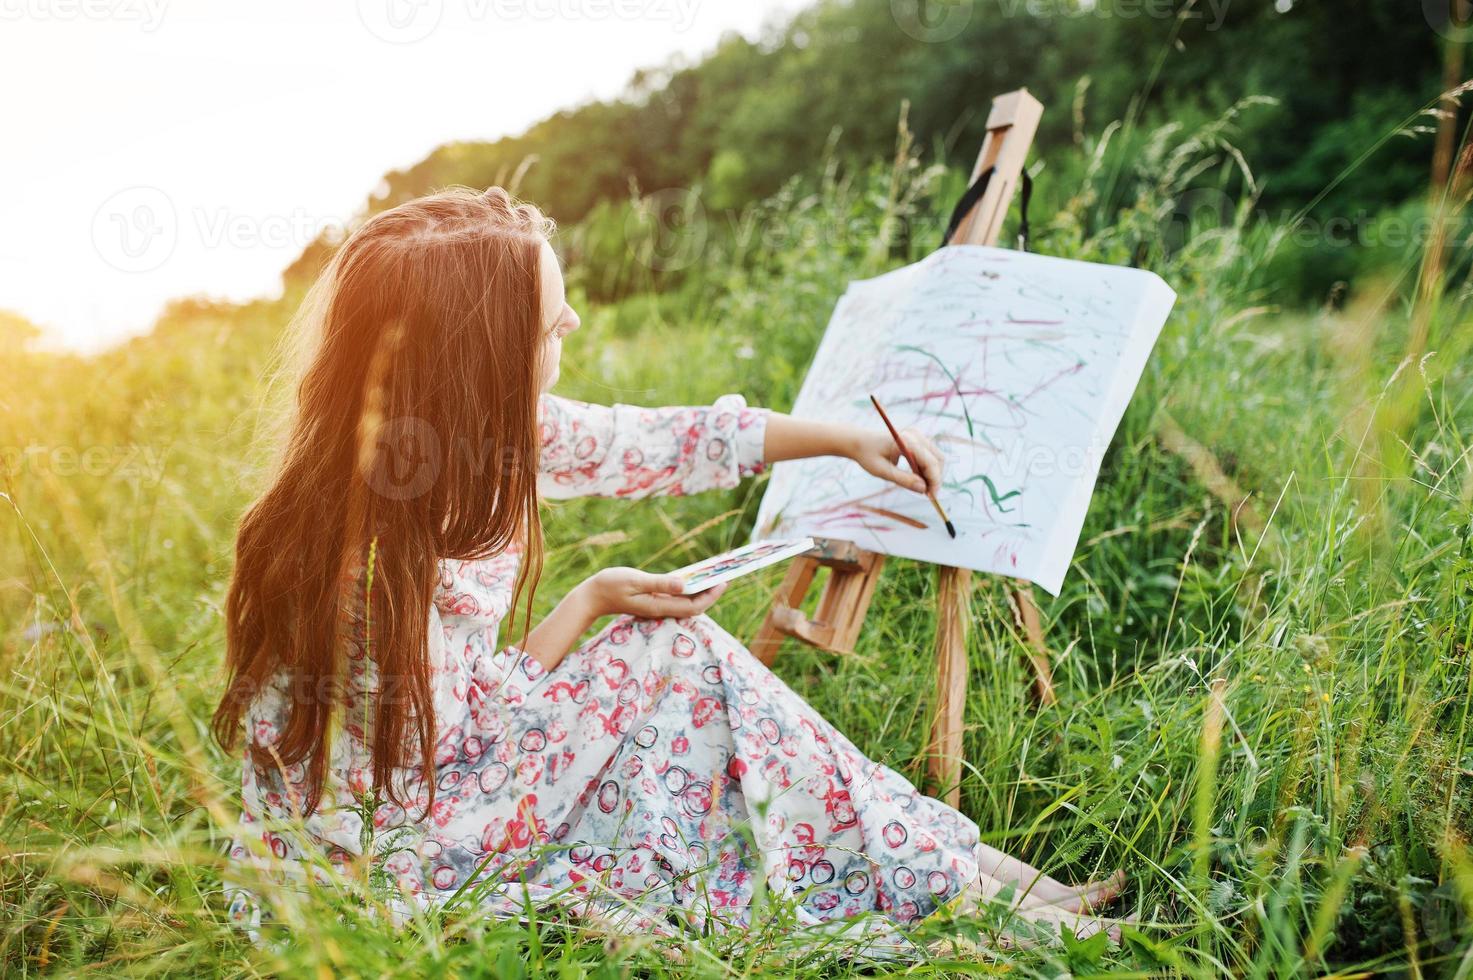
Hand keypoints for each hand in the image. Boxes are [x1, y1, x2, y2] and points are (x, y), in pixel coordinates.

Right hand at [577, 567, 728, 620]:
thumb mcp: (635, 580)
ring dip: (701, 591)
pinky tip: (694, 577)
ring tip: (714, 575)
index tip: (723, 582)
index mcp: (659, 606)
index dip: (711, 596)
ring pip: (687, 602)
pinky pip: (677, 597)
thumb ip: (659, 583)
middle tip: (725, 575)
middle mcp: (661, 609)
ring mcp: (658, 606)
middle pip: (694, 606)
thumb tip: (684, 584)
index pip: (693, 606)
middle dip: (711, 593)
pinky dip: (689, 589)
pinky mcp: (654, 600)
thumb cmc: (611, 585)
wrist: (593, 596)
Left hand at [850, 426, 944, 494]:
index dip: (934, 480)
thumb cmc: (868, 455)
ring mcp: (917, 436)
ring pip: (936, 457)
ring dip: (932, 474)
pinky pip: (929, 455)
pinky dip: (927, 468)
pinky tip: (918, 479)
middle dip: (935, 478)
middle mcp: (915, 435)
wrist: (859, 442)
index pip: (930, 462)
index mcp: (907, 441)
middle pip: (937, 459)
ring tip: (922, 488)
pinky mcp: (917, 439)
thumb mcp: (883, 471)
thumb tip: (923, 489)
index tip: (931, 497)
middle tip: (928, 495)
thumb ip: (903, 480)